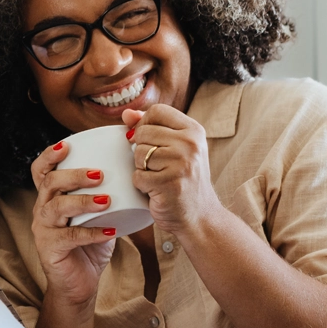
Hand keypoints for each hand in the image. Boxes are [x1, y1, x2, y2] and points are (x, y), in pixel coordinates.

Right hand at [30, 140, 118, 306]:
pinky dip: (92, 232)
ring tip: (107, 200)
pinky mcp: (50, 249)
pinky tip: (110, 232)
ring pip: (56, 207)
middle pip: (50, 183)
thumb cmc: (89, 248)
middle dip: (74, 175)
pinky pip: (69, 237)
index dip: (49, 155)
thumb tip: (135, 174)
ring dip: (83, 200)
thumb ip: (107, 197)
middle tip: (100, 174)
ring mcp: (43, 230)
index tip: (67, 145)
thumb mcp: (98, 217)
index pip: (40, 170)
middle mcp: (42, 210)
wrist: (78, 286)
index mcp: (50, 199)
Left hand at [123, 105, 221, 235]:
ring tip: (158, 177)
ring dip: (141, 168)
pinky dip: (141, 185)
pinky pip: (138, 176)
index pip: (157, 111)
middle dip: (142, 150)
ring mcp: (181, 164)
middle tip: (158, 166)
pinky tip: (156, 190)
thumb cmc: (184, 180)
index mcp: (194, 130)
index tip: (150, 140)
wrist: (200, 216)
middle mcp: (190, 144)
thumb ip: (152, 126)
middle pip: (143, 132)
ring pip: (138, 154)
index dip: (145, 124)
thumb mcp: (176, 148)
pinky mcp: (169, 184)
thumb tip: (126, 113)